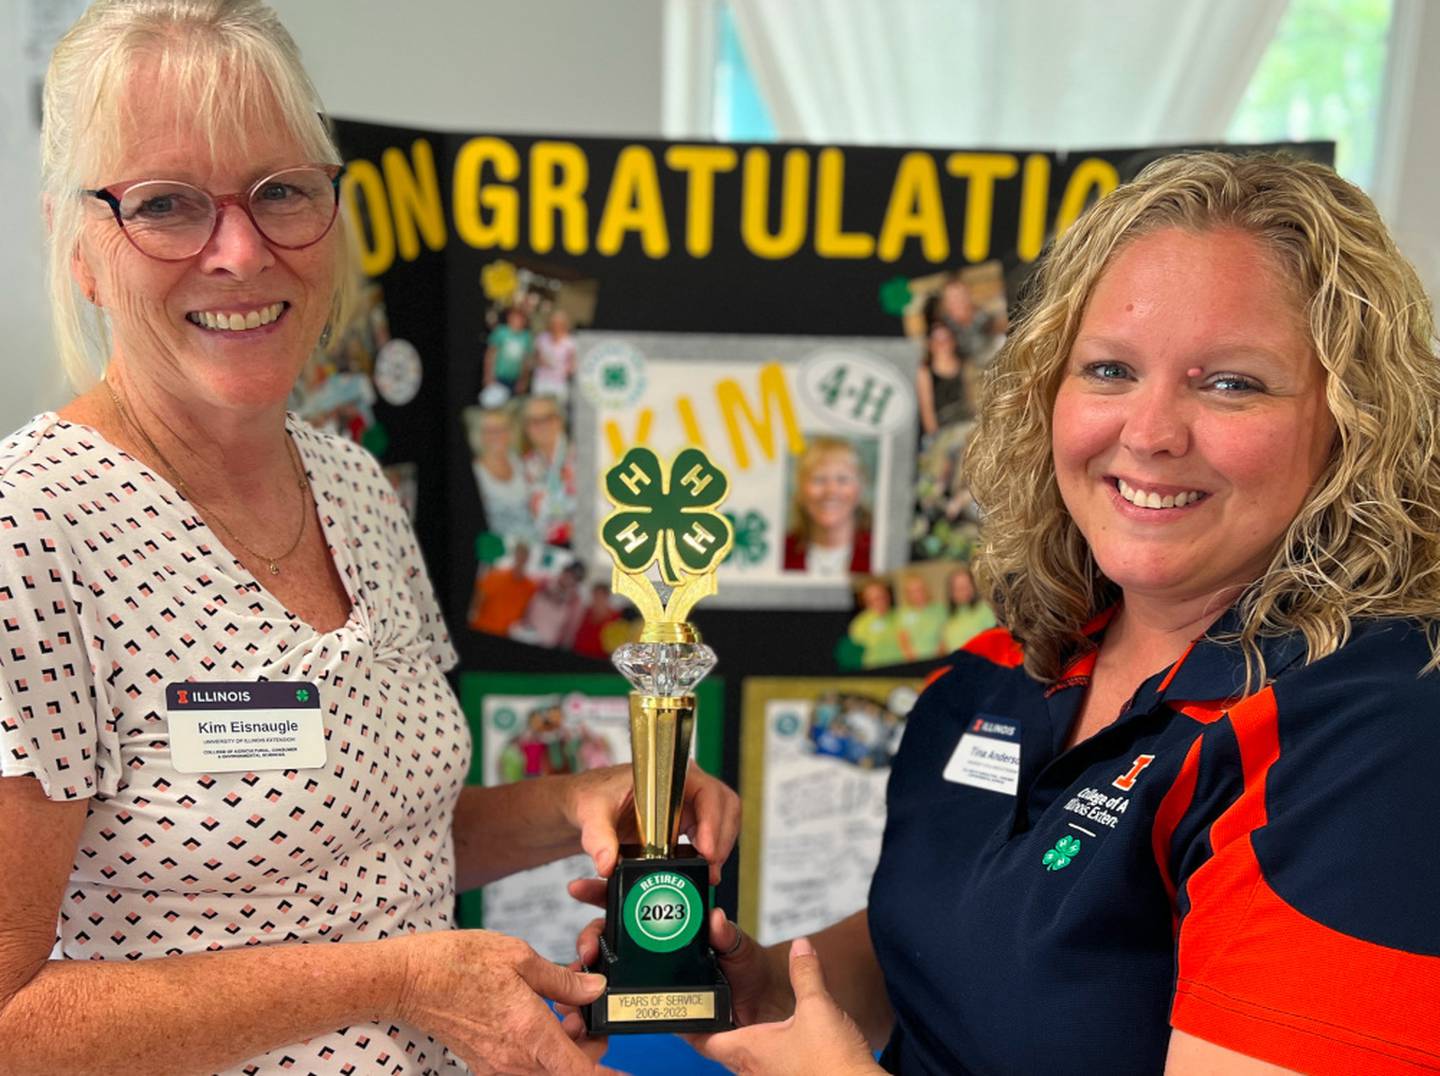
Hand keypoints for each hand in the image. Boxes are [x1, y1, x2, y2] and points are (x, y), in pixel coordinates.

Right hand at [394, 928, 615, 1074]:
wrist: (409, 980)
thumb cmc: (457, 963)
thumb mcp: (518, 957)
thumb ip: (562, 980)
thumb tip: (595, 989)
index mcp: (529, 1032)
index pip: (580, 1073)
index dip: (609, 1075)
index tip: (626, 1073)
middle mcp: (515, 1058)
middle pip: (569, 1072)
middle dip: (589, 1047)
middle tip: (586, 1011)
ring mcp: (498, 1065)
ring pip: (548, 1070)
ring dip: (566, 1048)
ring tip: (562, 1009)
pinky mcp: (486, 1063)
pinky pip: (526, 1067)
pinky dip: (542, 1048)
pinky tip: (540, 1016)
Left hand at [565, 761, 739, 882]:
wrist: (586, 802)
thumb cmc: (592, 795)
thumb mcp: (591, 812)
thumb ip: (598, 837)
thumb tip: (608, 864)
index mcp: (668, 775)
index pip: (707, 791)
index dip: (713, 820)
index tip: (707, 849)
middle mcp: (683, 787)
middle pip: (724, 806)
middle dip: (723, 838)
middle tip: (711, 868)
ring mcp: (686, 806)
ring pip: (722, 822)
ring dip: (720, 848)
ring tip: (708, 874)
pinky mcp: (683, 824)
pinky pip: (708, 837)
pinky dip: (710, 854)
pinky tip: (700, 872)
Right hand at [568, 893, 788, 1027]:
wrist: (757, 1009)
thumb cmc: (747, 969)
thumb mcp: (738, 945)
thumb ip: (726, 933)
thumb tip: (716, 918)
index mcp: (670, 921)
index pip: (631, 899)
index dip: (605, 889)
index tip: (583, 885)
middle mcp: (652, 945)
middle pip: (610, 933)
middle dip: (590, 935)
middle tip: (588, 948)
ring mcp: (647, 974)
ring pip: (606, 966)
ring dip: (587, 968)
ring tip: (579, 971)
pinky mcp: (648, 1003)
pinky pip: (617, 1002)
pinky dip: (597, 1002)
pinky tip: (584, 1004)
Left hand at [691, 938, 878, 1074]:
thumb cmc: (832, 1064)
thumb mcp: (818, 1007)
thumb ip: (805, 974)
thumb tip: (801, 948)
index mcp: (748, 1050)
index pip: (703, 1039)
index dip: (690, 1024)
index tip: (682, 1011)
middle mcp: (751, 1071)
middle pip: (722, 1050)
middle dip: (719, 1029)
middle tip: (714, 1007)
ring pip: (745, 1062)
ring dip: (745, 1044)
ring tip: (747, 1022)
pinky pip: (767, 1071)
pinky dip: (766, 1056)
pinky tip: (783, 1047)